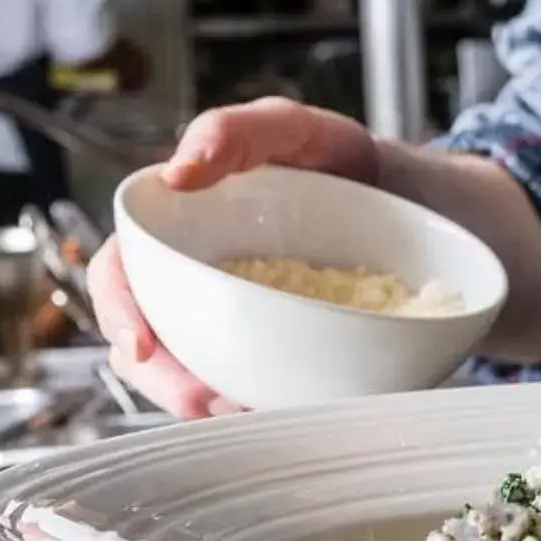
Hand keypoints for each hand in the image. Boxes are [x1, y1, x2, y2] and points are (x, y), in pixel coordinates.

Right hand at [87, 98, 378, 415]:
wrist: (422, 202)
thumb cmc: (343, 160)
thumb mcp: (293, 129)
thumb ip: (234, 132)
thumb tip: (176, 174)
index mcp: (178, 231)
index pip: (121, 275)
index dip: (118, 312)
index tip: (141, 346)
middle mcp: (196, 283)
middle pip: (147, 345)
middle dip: (163, 382)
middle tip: (207, 400)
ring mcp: (236, 324)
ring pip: (192, 377)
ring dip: (207, 404)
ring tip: (246, 411)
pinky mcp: (278, 357)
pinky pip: (249, 391)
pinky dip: (256, 408)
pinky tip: (279, 411)